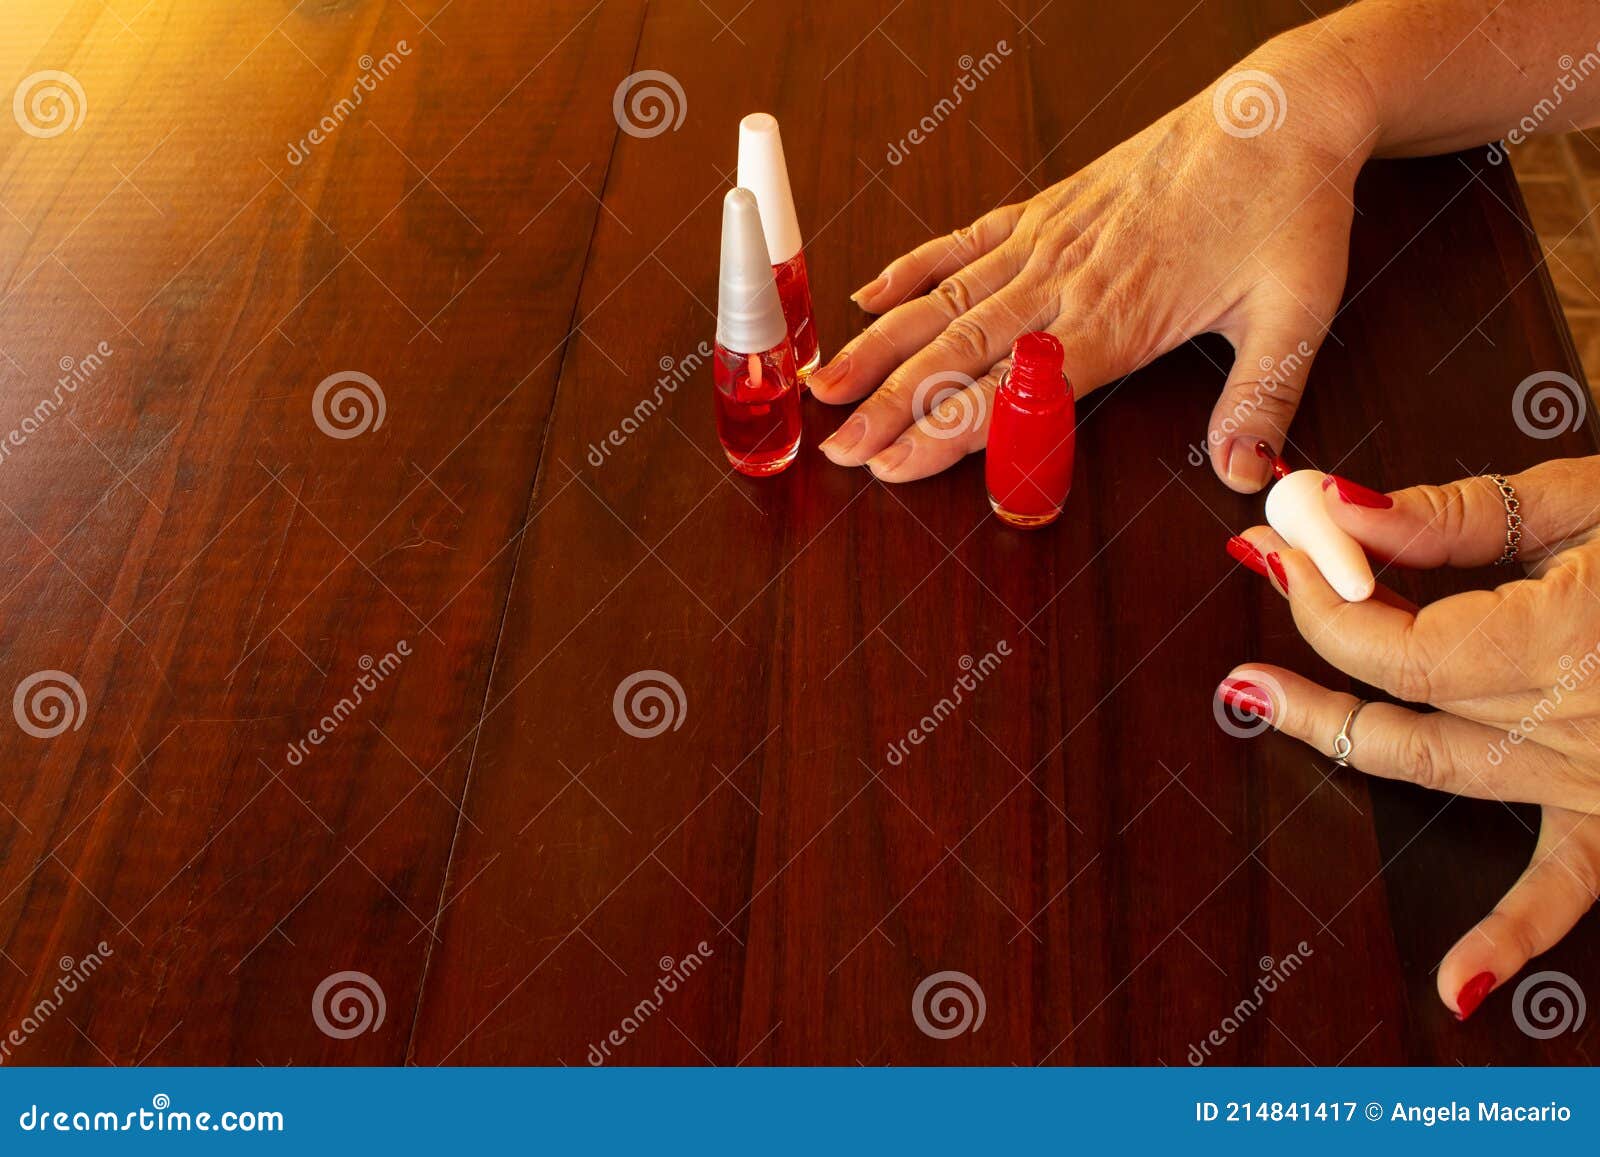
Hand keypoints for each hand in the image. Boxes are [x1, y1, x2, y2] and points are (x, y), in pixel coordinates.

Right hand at [813, 31, 1377, 491]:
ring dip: (879, 346)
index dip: (943, 431)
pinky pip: (965, 241)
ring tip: (823, 384)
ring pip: (944, 301)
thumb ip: (1260, 399)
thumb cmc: (1287, 209)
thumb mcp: (1294, 314)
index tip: (891, 464)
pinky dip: (912, 267)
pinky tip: (868, 295)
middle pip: (957, 351)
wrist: (1284, 109)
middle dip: (888, 404)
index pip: (1011, 390)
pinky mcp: (1049, 208)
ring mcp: (1048, 241)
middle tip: (836, 445)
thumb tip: (1245, 474)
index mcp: (1117, 318)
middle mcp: (1066, 281)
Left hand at [1221, 456, 1599, 1017]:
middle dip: (1314, 647)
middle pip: (1400, 703)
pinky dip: (1516, 935)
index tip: (1283, 547)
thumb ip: (1460, 518)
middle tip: (1255, 595)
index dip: (1322, 600)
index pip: (1393, 648)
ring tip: (1250, 699)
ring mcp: (1599, 779)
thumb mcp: (1594, 503)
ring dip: (1337, 736)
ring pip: (1438, 771)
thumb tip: (1338, 511)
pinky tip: (1458, 986)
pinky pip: (1569, 886)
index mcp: (1562, 643)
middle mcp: (1574, 725)